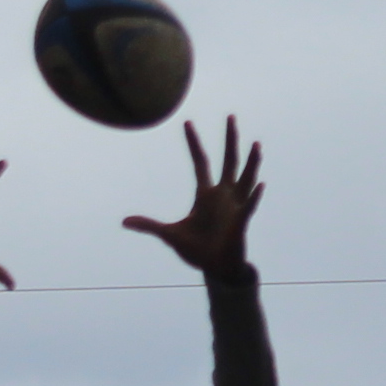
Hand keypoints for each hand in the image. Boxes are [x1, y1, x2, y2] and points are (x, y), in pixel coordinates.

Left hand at [121, 119, 264, 274]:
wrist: (215, 269)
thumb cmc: (197, 250)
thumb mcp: (169, 235)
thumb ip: (149, 226)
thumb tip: (124, 222)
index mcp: (205, 194)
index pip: (200, 161)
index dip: (193, 143)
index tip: (187, 122)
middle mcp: (223, 195)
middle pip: (228, 160)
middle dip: (229, 139)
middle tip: (230, 116)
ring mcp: (235, 206)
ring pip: (245, 178)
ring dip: (251, 162)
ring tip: (256, 144)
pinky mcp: (241, 221)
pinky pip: (249, 206)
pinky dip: (254, 196)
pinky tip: (260, 184)